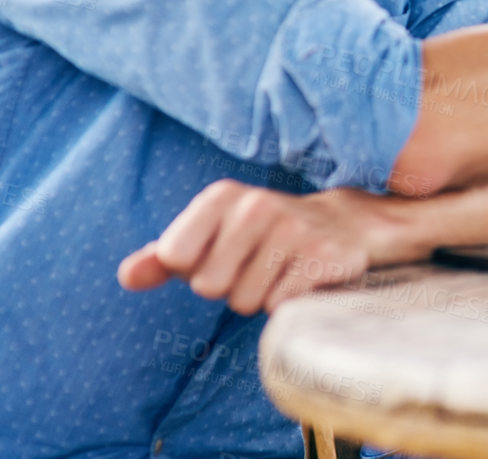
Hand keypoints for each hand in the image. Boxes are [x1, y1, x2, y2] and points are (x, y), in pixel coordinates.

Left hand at [118, 180, 388, 314]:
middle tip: (257, 267)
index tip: (222, 254)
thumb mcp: (211, 236)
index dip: (194, 268)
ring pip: (245, 301)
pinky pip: (280, 306)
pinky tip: (304, 279)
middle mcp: (258, 206)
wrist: (344, 224)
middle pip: (208, 285)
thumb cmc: (262, 236)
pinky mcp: (325, 257)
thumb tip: (127, 276)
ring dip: (260, 298)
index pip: (174, 256)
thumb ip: (163, 257)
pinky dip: (288, 303)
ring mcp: (295, 230)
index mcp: (222, 196)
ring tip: (281, 273)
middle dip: (229, 288)